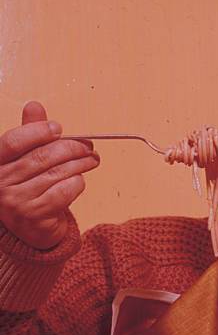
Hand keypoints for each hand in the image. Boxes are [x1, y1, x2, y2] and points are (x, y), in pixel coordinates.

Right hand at [0, 101, 98, 249]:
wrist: (30, 229)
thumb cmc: (29, 188)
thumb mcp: (24, 160)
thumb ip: (30, 135)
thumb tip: (35, 105)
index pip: (13, 141)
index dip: (38, 131)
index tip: (59, 128)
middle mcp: (1, 182)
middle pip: (42, 156)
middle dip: (71, 148)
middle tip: (88, 146)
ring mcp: (16, 200)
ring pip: (57, 173)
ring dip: (81, 164)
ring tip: (92, 160)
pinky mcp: (35, 215)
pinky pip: (64, 192)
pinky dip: (77, 183)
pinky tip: (79, 180)